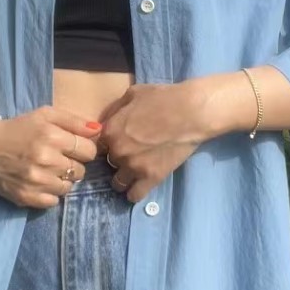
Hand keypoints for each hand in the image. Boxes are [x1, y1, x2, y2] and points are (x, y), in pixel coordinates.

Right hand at [0, 106, 101, 208]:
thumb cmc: (18, 128)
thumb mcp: (45, 115)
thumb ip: (74, 120)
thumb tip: (98, 130)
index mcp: (51, 136)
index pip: (89, 151)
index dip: (83, 149)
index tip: (72, 148)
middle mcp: (46, 160)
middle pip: (80, 171)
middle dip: (72, 165)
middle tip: (56, 159)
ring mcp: (36, 181)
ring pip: (68, 188)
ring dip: (61, 180)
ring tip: (47, 171)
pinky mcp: (26, 197)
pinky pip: (53, 202)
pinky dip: (50, 194)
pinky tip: (40, 183)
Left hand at [97, 80, 212, 203]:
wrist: (191, 112)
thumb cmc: (163, 98)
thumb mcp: (132, 94)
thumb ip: (115, 110)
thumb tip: (105, 122)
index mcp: (110, 130)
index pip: (98, 146)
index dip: (108, 144)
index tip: (118, 143)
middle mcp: (117, 151)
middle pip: (109, 163)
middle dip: (118, 159)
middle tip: (133, 153)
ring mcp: (134, 167)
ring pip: (118, 183)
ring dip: (123, 178)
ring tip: (134, 172)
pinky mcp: (151, 178)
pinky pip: (134, 195)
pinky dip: (135, 192)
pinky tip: (140, 185)